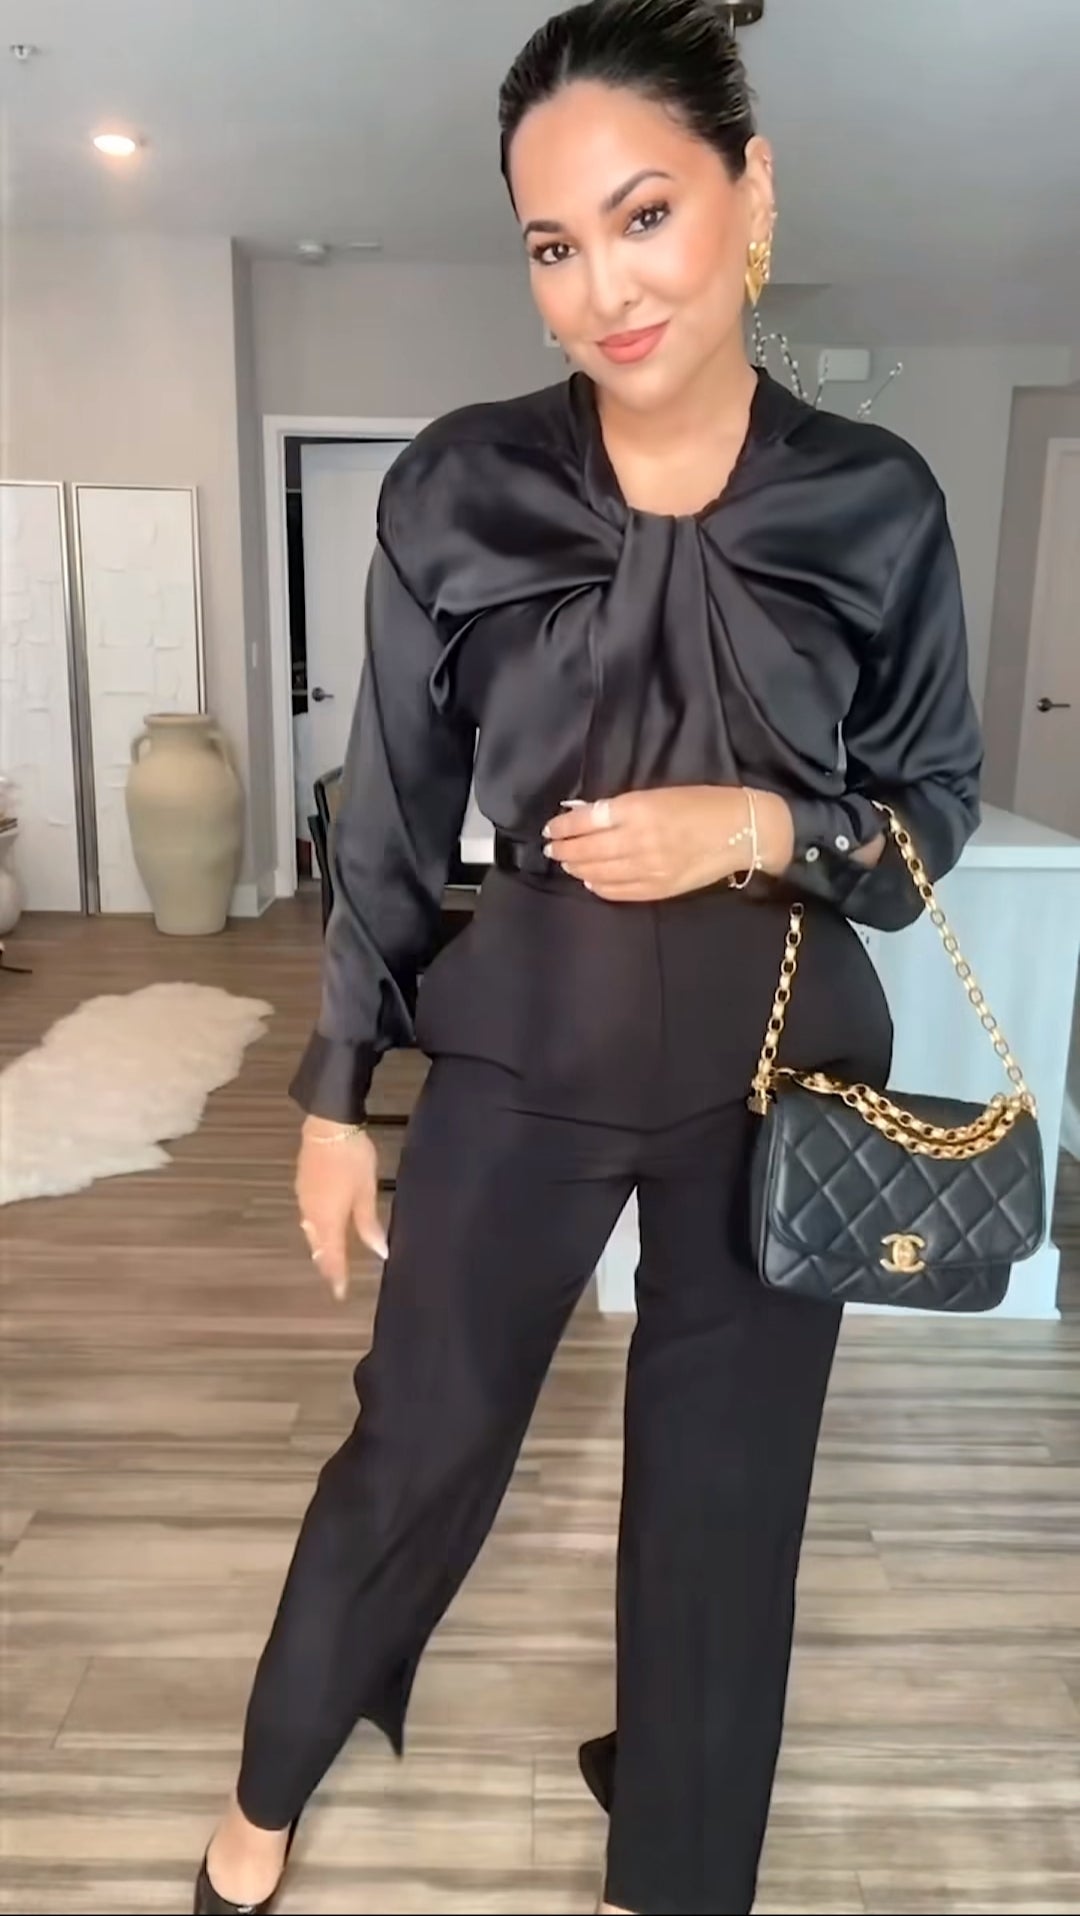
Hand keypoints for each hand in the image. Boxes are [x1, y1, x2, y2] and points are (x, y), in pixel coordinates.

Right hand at [295, 1117, 386, 1302]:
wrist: (328, 1126)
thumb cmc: (351, 1159)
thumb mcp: (366, 1191)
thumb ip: (369, 1223)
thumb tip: (378, 1251)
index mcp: (328, 1219)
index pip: (332, 1255)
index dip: (336, 1275)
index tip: (340, 1293)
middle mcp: (311, 1214)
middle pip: (317, 1246)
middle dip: (326, 1263)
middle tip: (334, 1278)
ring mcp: (304, 1198)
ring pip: (311, 1231)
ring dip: (319, 1246)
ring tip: (328, 1258)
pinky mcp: (302, 1185)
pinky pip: (308, 1216)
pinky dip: (315, 1228)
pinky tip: (321, 1226)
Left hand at [542, 787, 794, 901]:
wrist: (743, 831)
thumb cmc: (704, 803)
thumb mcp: (660, 793)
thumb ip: (624, 807)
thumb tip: (588, 815)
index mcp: (639, 808)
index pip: (587, 820)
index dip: (564, 826)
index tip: (551, 828)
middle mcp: (639, 839)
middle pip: (587, 849)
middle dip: (564, 850)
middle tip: (552, 849)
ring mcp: (648, 868)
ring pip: (598, 872)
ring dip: (577, 868)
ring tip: (567, 864)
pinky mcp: (659, 889)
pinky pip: (618, 891)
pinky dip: (599, 886)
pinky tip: (591, 881)